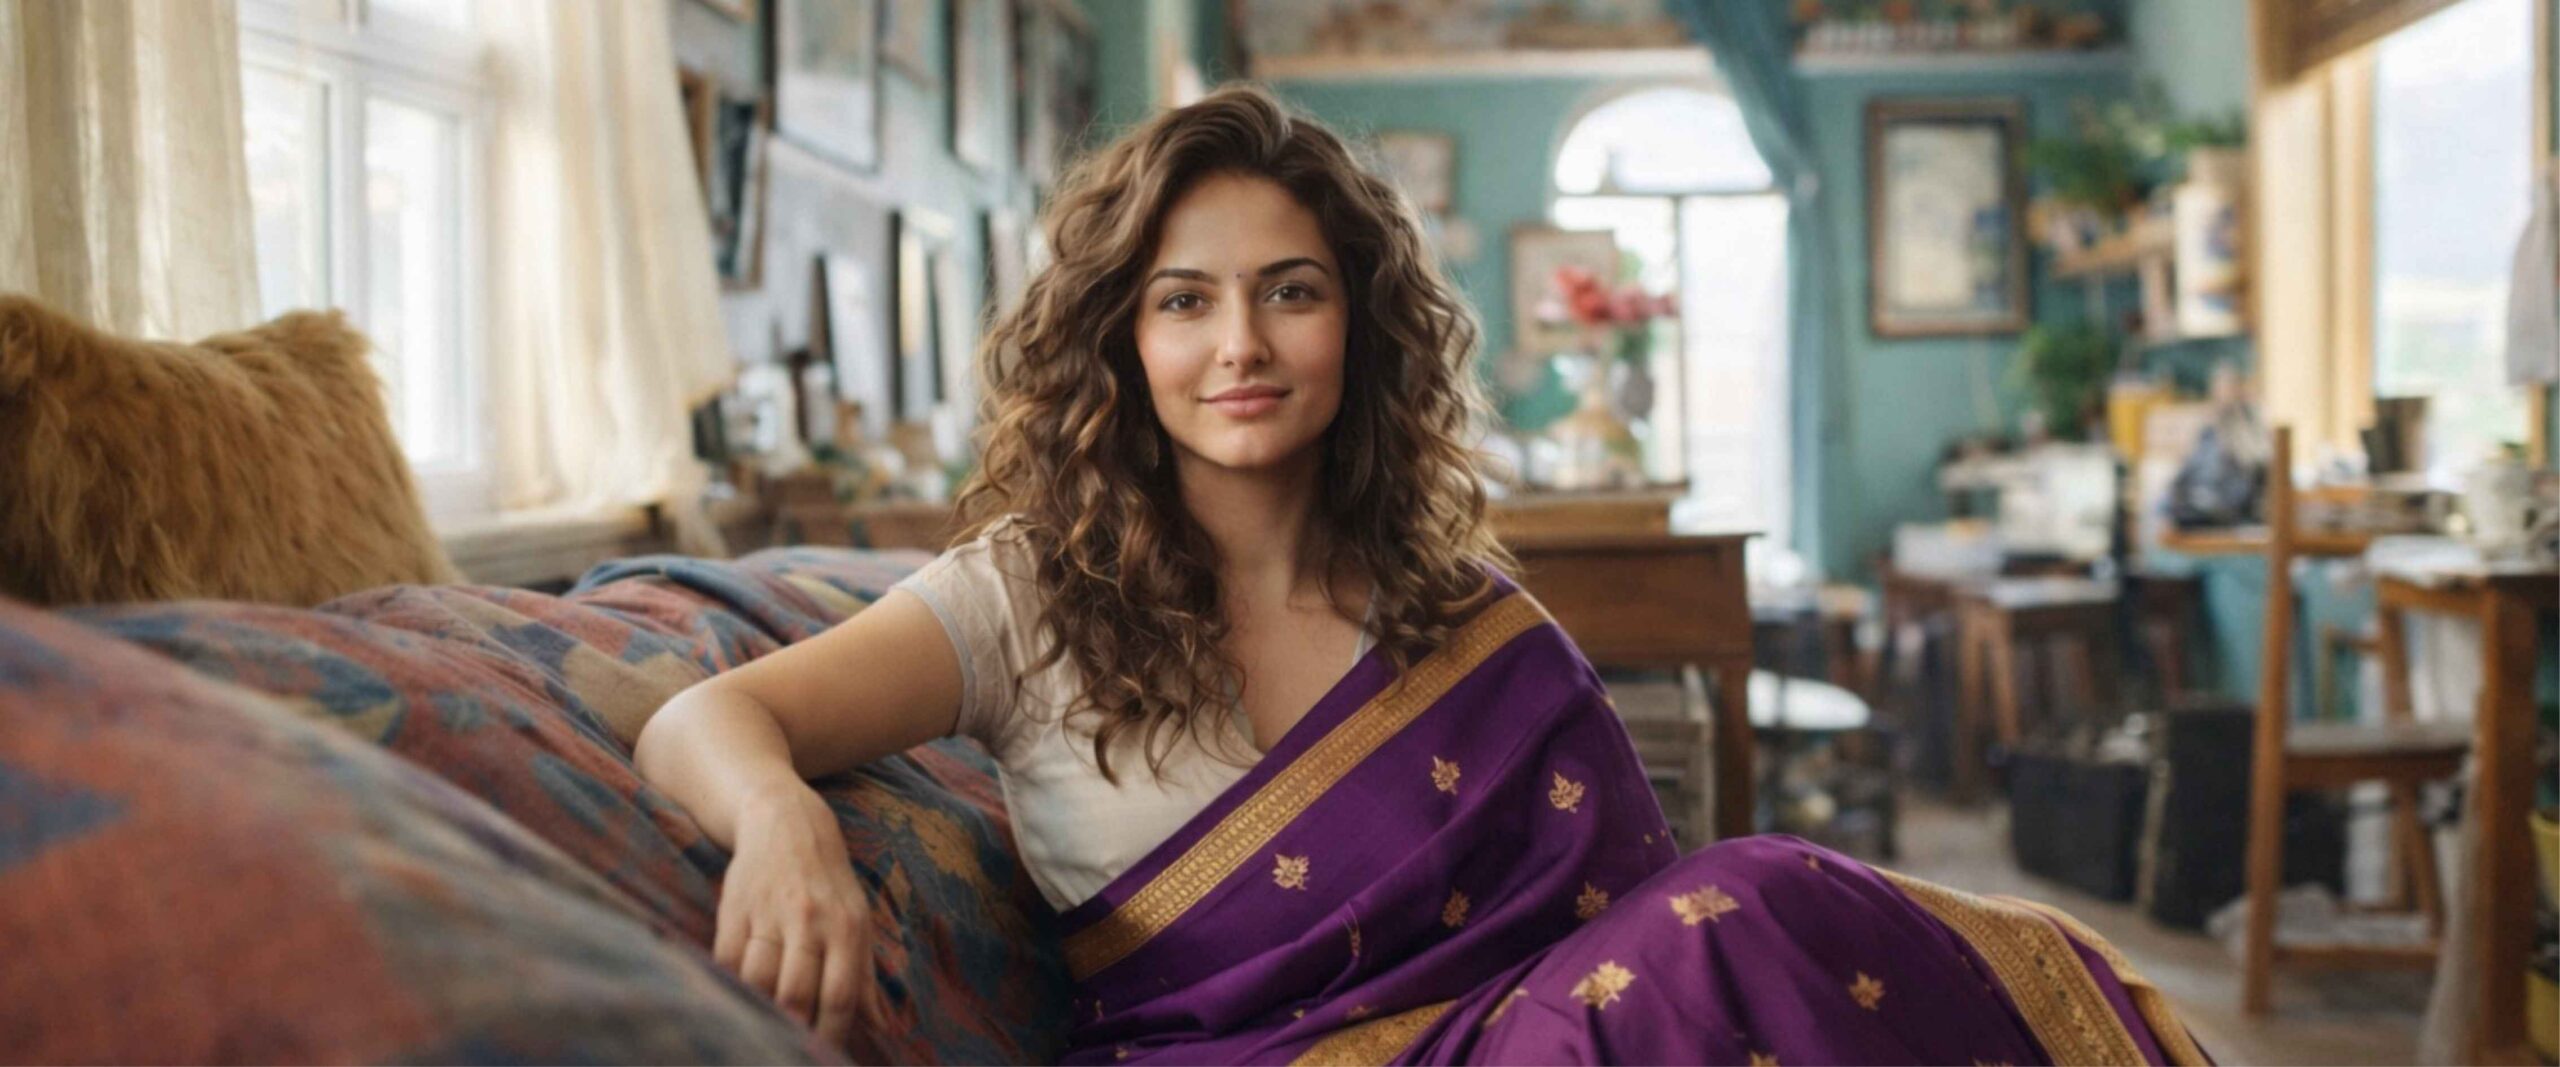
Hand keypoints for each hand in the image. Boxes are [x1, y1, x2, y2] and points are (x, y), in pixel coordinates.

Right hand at [715, 786, 876, 1048]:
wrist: (786, 822)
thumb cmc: (828, 883)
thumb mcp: (858, 921)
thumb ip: (865, 976)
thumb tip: (882, 1026)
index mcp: (846, 927)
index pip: (839, 995)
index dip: (830, 1034)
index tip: (824, 1055)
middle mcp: (810, 920)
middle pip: (796, 993)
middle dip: (793, 1029)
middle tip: (790, 1044)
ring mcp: (769, 913)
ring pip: (757, 980)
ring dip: (760, 1009)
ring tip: (764, 1023)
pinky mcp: (734, 908)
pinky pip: (727, 961)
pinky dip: (730, 985)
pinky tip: (737, 997)